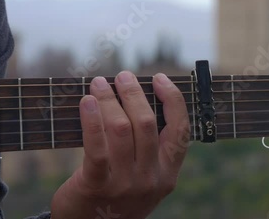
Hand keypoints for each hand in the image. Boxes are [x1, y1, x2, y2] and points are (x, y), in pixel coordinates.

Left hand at [51, 71, 189, 218]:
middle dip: (133, 93)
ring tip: (99, 84)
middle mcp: (152, 178)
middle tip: (122, 76)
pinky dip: (92, 120)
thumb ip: (150, 147)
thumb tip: (140, 98)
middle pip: (147, 123)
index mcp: (169, 172)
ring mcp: (126, 184)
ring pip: (121, 129)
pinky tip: (86, 103)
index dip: (172, 100)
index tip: (160, 78)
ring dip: (109, 100)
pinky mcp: (97, 186)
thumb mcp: (146, 176)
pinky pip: (97, 147)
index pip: (181, 130)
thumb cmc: (118, 193)